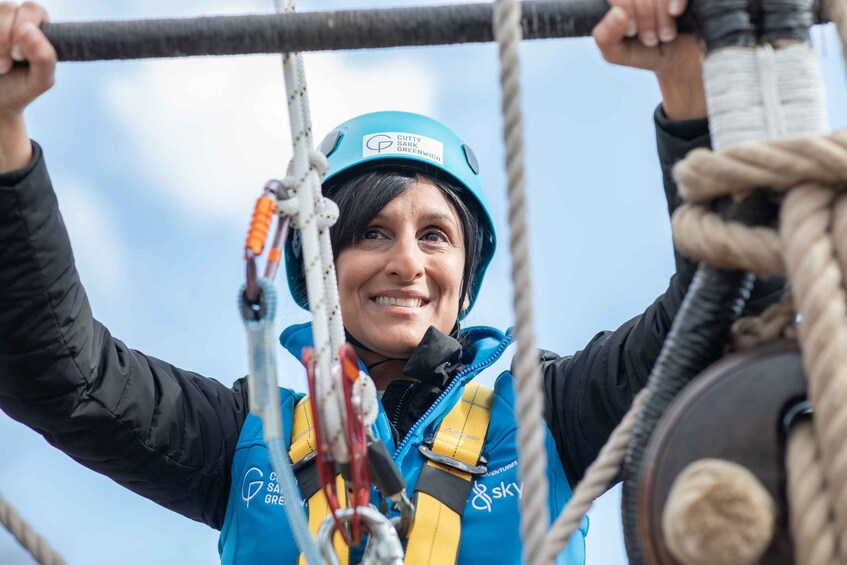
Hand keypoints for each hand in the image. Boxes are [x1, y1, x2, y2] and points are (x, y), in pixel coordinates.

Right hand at [0, 2, 54, 172]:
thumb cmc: (18, 92)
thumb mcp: (39, 82)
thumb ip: (45, 60)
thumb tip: (38, 37)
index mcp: (32, 25)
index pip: (32, 11)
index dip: (25, 29)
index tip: (22, 54)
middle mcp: (9, 18)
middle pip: (6, 9)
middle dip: (4, 36)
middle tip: (2, 65)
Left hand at [592, 2, 706, 120]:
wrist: (676, 59)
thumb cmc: (642, 51)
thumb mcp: (616, 51)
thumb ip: (605, 36)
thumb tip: (616, 13)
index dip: (624, 8)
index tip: (631, 31)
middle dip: (644, 17)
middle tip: (650, 40)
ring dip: (661, 16)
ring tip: (664, 36)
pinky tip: (675, 13)